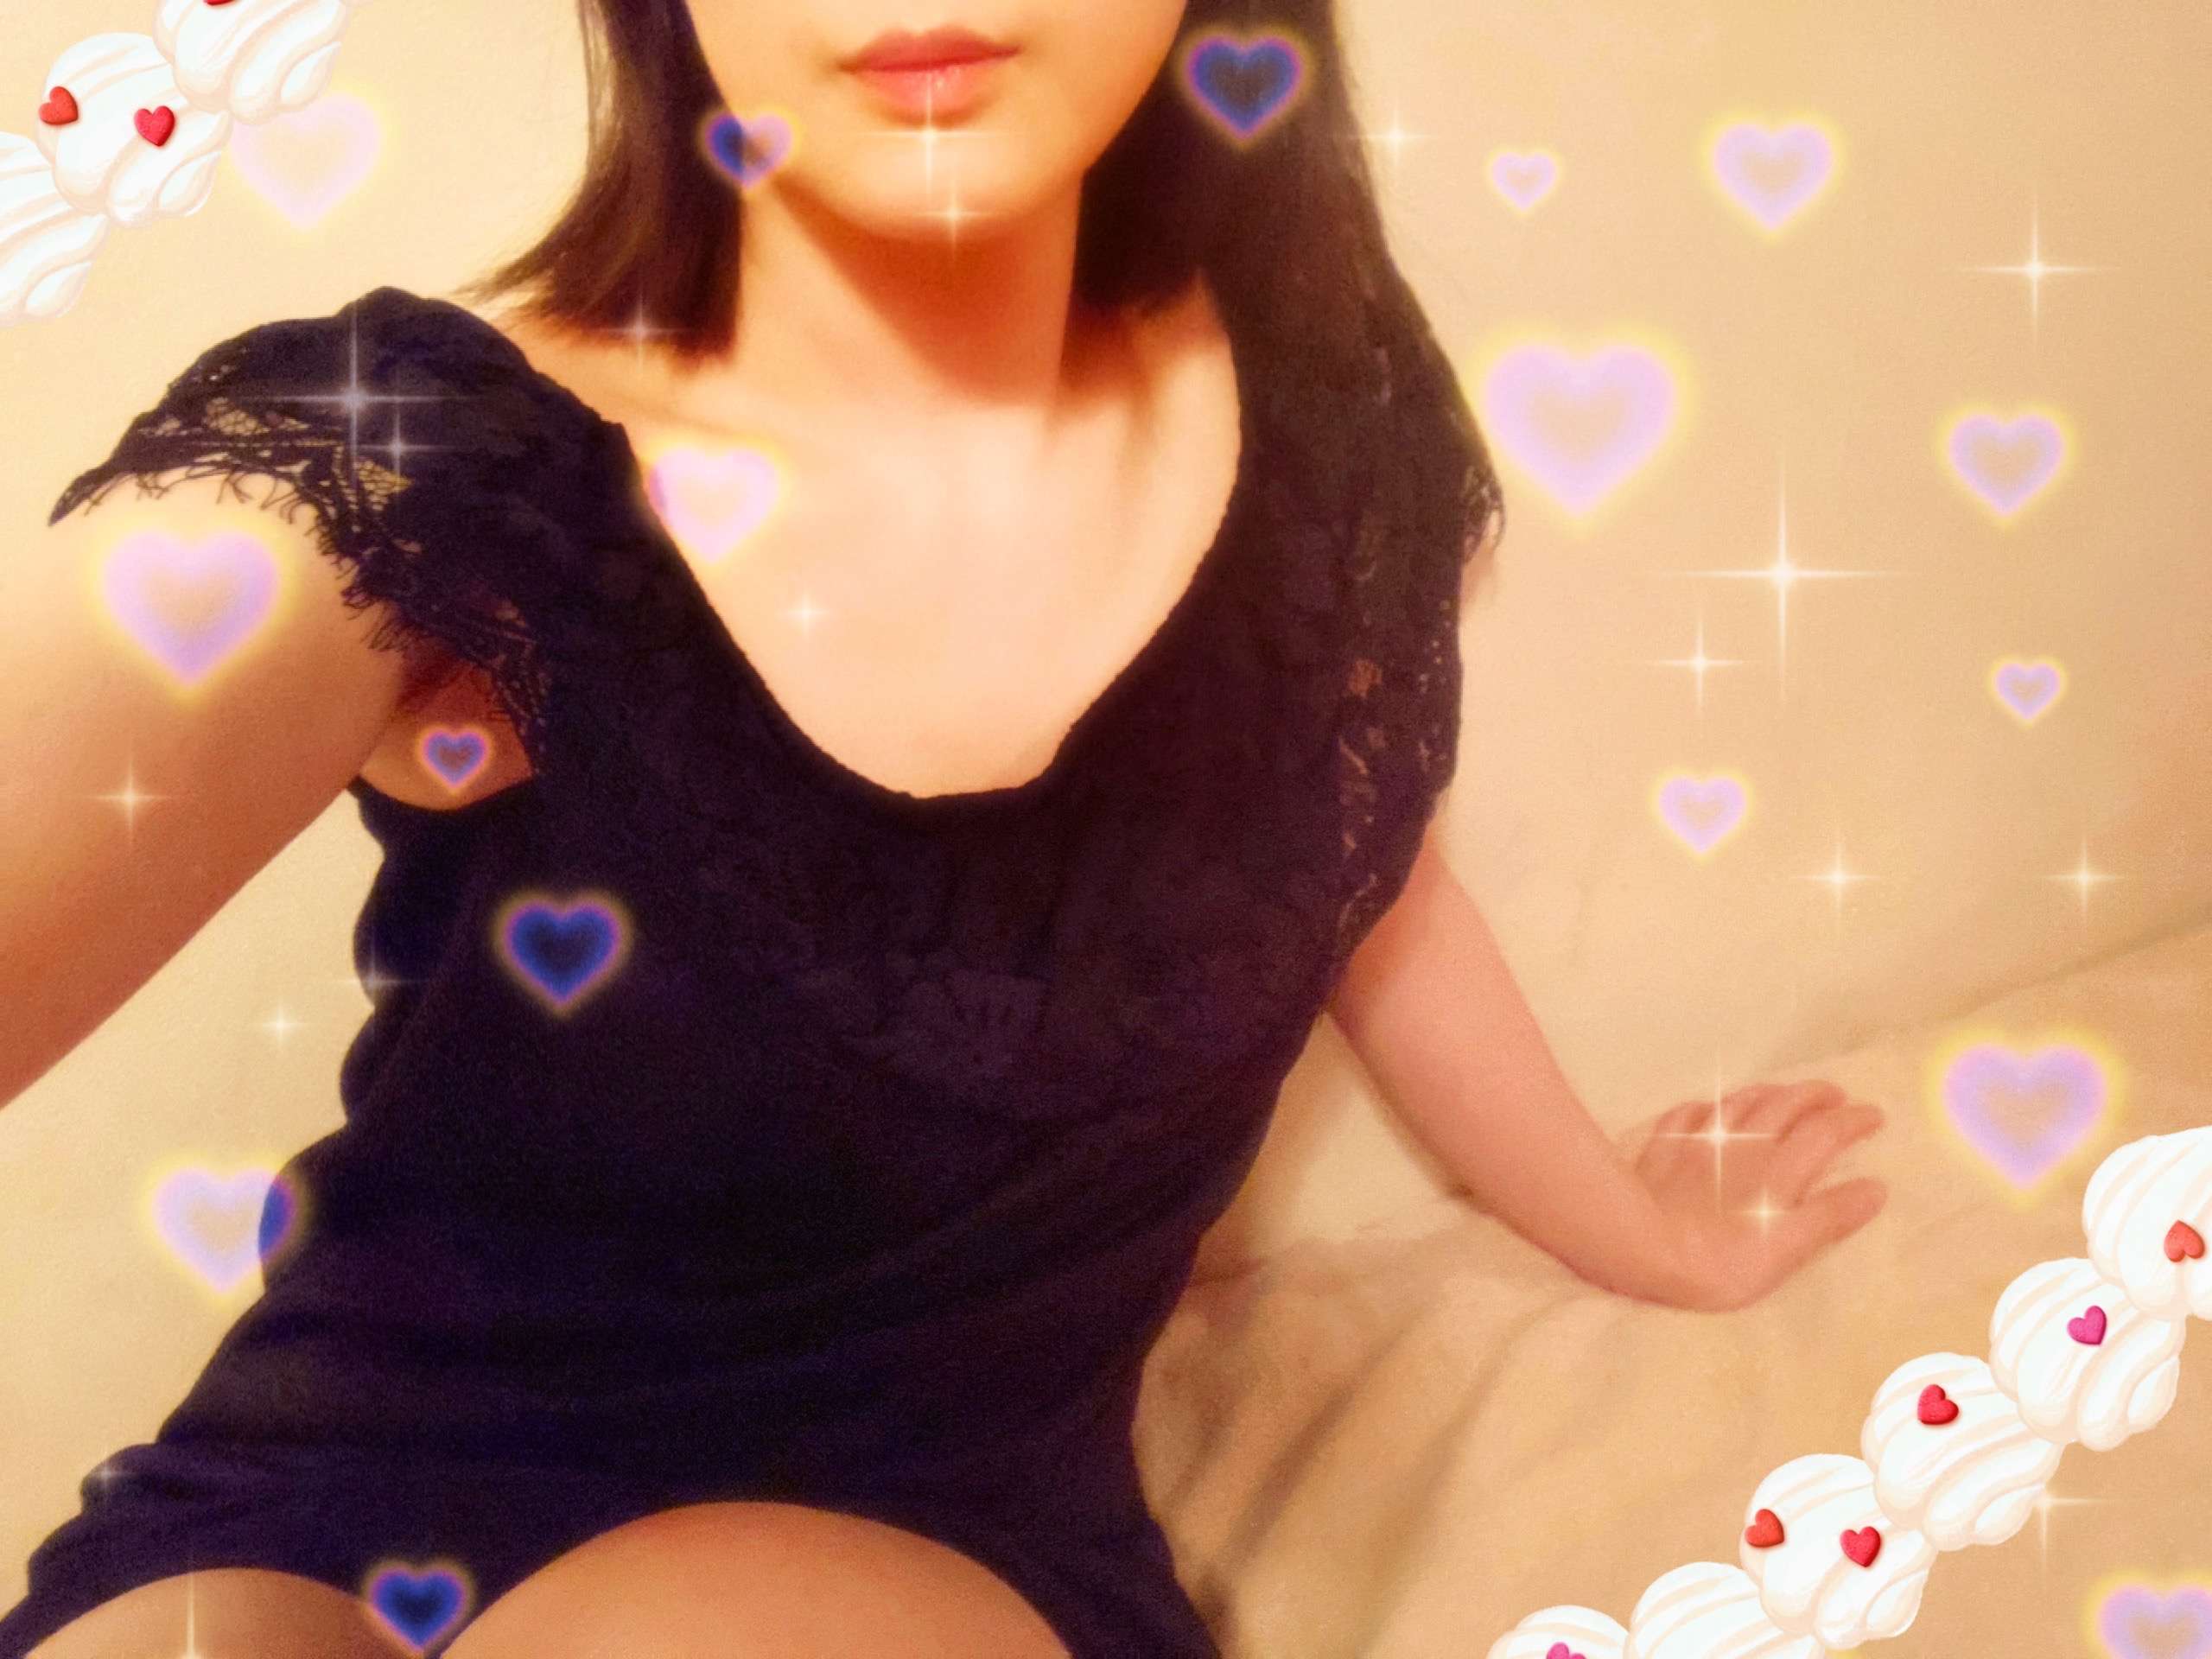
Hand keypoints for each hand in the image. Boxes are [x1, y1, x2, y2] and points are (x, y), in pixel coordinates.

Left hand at [1630, 1079, 1887, 1311]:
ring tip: (1781, 1091)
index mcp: (1778, 1170)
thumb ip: (1830, 1217)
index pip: (1824, 1133)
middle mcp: (1742, 1146)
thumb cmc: (1720, 1261)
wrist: (1640, 1248)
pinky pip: (1685, 1115)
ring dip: (1765, 1092)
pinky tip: (1705, 1108)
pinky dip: (1703, 1108)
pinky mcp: (1662, 1148)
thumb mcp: (1786, 1248)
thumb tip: (1875, 1188)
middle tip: (1834, 1094)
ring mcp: (1698, 1142)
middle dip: (1814, 1095)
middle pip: (1783, 1106)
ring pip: (1737, 1103)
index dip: (1852, 1121)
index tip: (1874, 1114)